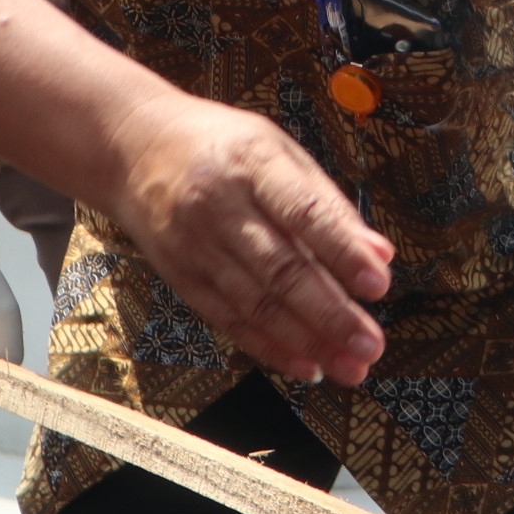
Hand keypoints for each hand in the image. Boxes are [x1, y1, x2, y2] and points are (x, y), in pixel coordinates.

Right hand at [102, 97, 391, 386]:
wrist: (134, 148)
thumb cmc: (224, 146)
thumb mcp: (280, 152)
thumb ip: (328, 203)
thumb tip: (380, 254)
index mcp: (253, 164)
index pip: (304, 213)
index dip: (343, 251)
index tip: (379, 284)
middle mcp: (219, 208)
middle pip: (281, 269)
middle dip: (331, 314)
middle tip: (372, 345)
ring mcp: (195, 246)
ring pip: (256, 304)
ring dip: (307, 341)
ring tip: (350, 366)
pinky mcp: (180, 276)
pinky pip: (228, 318)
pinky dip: (269, 346)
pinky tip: (306, 364)